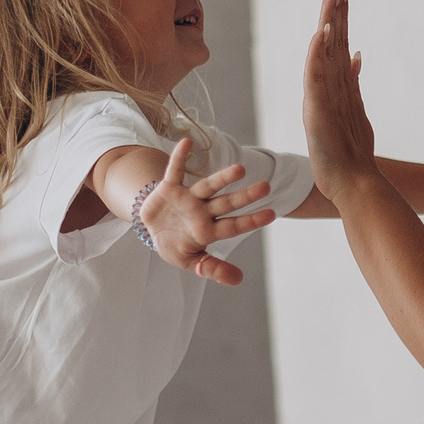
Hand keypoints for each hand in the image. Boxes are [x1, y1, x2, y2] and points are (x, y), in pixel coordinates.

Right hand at [136, 137, 272, 286]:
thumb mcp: (191, 262)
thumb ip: (212, 269)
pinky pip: (175, 170)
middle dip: (245, 196)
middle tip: (266, 187)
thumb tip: (239, 280)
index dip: (251, 220)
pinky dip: (179, 158)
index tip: (271, 215)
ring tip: (240, 169)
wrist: (151, 231)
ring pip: (208, 186)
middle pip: (227, 203)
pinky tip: (187, 143)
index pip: (234, 225)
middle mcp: (203, 211)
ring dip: (222, 178)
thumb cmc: (176, 246)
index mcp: (209, 230)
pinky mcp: (170, 188)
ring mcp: (188, 198)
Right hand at [302, 0, 377, 195]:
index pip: (339, 39)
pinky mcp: (318, 111)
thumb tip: (357, 53)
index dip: (341, 11)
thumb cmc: (350, 150)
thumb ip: (352, 79)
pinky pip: (317, 78)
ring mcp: (320, 97)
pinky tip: (320, 34)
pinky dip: (317, 56)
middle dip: (334, 7)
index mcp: (338, 82)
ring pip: (322, 51)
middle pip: (329, 39)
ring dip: (327, 22)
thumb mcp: (355, 108)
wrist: (350, 182)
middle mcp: (326, 85)